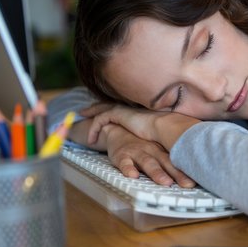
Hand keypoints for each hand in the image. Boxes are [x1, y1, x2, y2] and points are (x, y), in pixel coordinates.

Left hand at [81, 102, 199, 150]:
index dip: (110, 108)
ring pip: (101, 109)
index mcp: (137, 111)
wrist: (166, 127)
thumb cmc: (166, 132)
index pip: (120, 107)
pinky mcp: (118, 114)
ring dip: (91, 115)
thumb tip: (157, 142)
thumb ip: (154, 134)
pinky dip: (94, 128)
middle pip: (108, 104)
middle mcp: (130, 108)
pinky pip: (100, 120)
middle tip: (84, 110)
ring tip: (81, 120)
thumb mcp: (158, 132)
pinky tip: (91, 139)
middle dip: (95, 106)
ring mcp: (124, 109)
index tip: (102, 111)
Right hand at [102, 124, 195, 187]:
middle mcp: (152, 150)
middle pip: (166, 163)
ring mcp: (137, 152)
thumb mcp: (157, 149)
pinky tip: (133, 176)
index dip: (187, 170)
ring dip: (157, 173)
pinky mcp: (122, 156)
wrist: (117, 130)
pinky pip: (125, 163)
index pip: (177, 161)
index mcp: (162, 151)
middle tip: (187, 184)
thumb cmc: (141, 145)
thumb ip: (170, 161)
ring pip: (148, 163)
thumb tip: (190, 176)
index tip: (198, 180)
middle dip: (177, 174)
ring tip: (165, 182)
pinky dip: (128, 169)